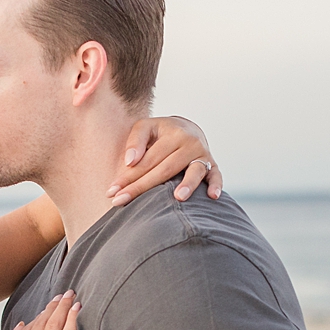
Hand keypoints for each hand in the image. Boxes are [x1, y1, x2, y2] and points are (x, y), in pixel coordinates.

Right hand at [0, 291, 79, 329]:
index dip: (40, 314)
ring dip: (63, 308)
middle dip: (53, 306)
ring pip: (53, 327)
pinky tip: (77, 309)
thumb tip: (22, 326)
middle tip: (64, 294)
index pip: (26, 329)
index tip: (50, 304)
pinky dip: (72, 320)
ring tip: (71, 297)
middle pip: (40, 324)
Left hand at [108, 116, 223, 205]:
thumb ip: (135, 141)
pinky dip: (216, 185)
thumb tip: (130, 161)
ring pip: (194, 171)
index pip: (147, 159)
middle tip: (121, 202)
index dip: (128, 176)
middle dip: (142, 187)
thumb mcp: (145, 127)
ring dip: (188, 184)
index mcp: (172, 133)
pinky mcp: (213, 165)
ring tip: (178, 197)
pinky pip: (217, 175)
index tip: (112, 192)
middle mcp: (189, 143)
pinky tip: (212, 196)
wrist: (188, 129)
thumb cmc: (161, 132)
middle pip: (165, 169)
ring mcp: (203, 154)